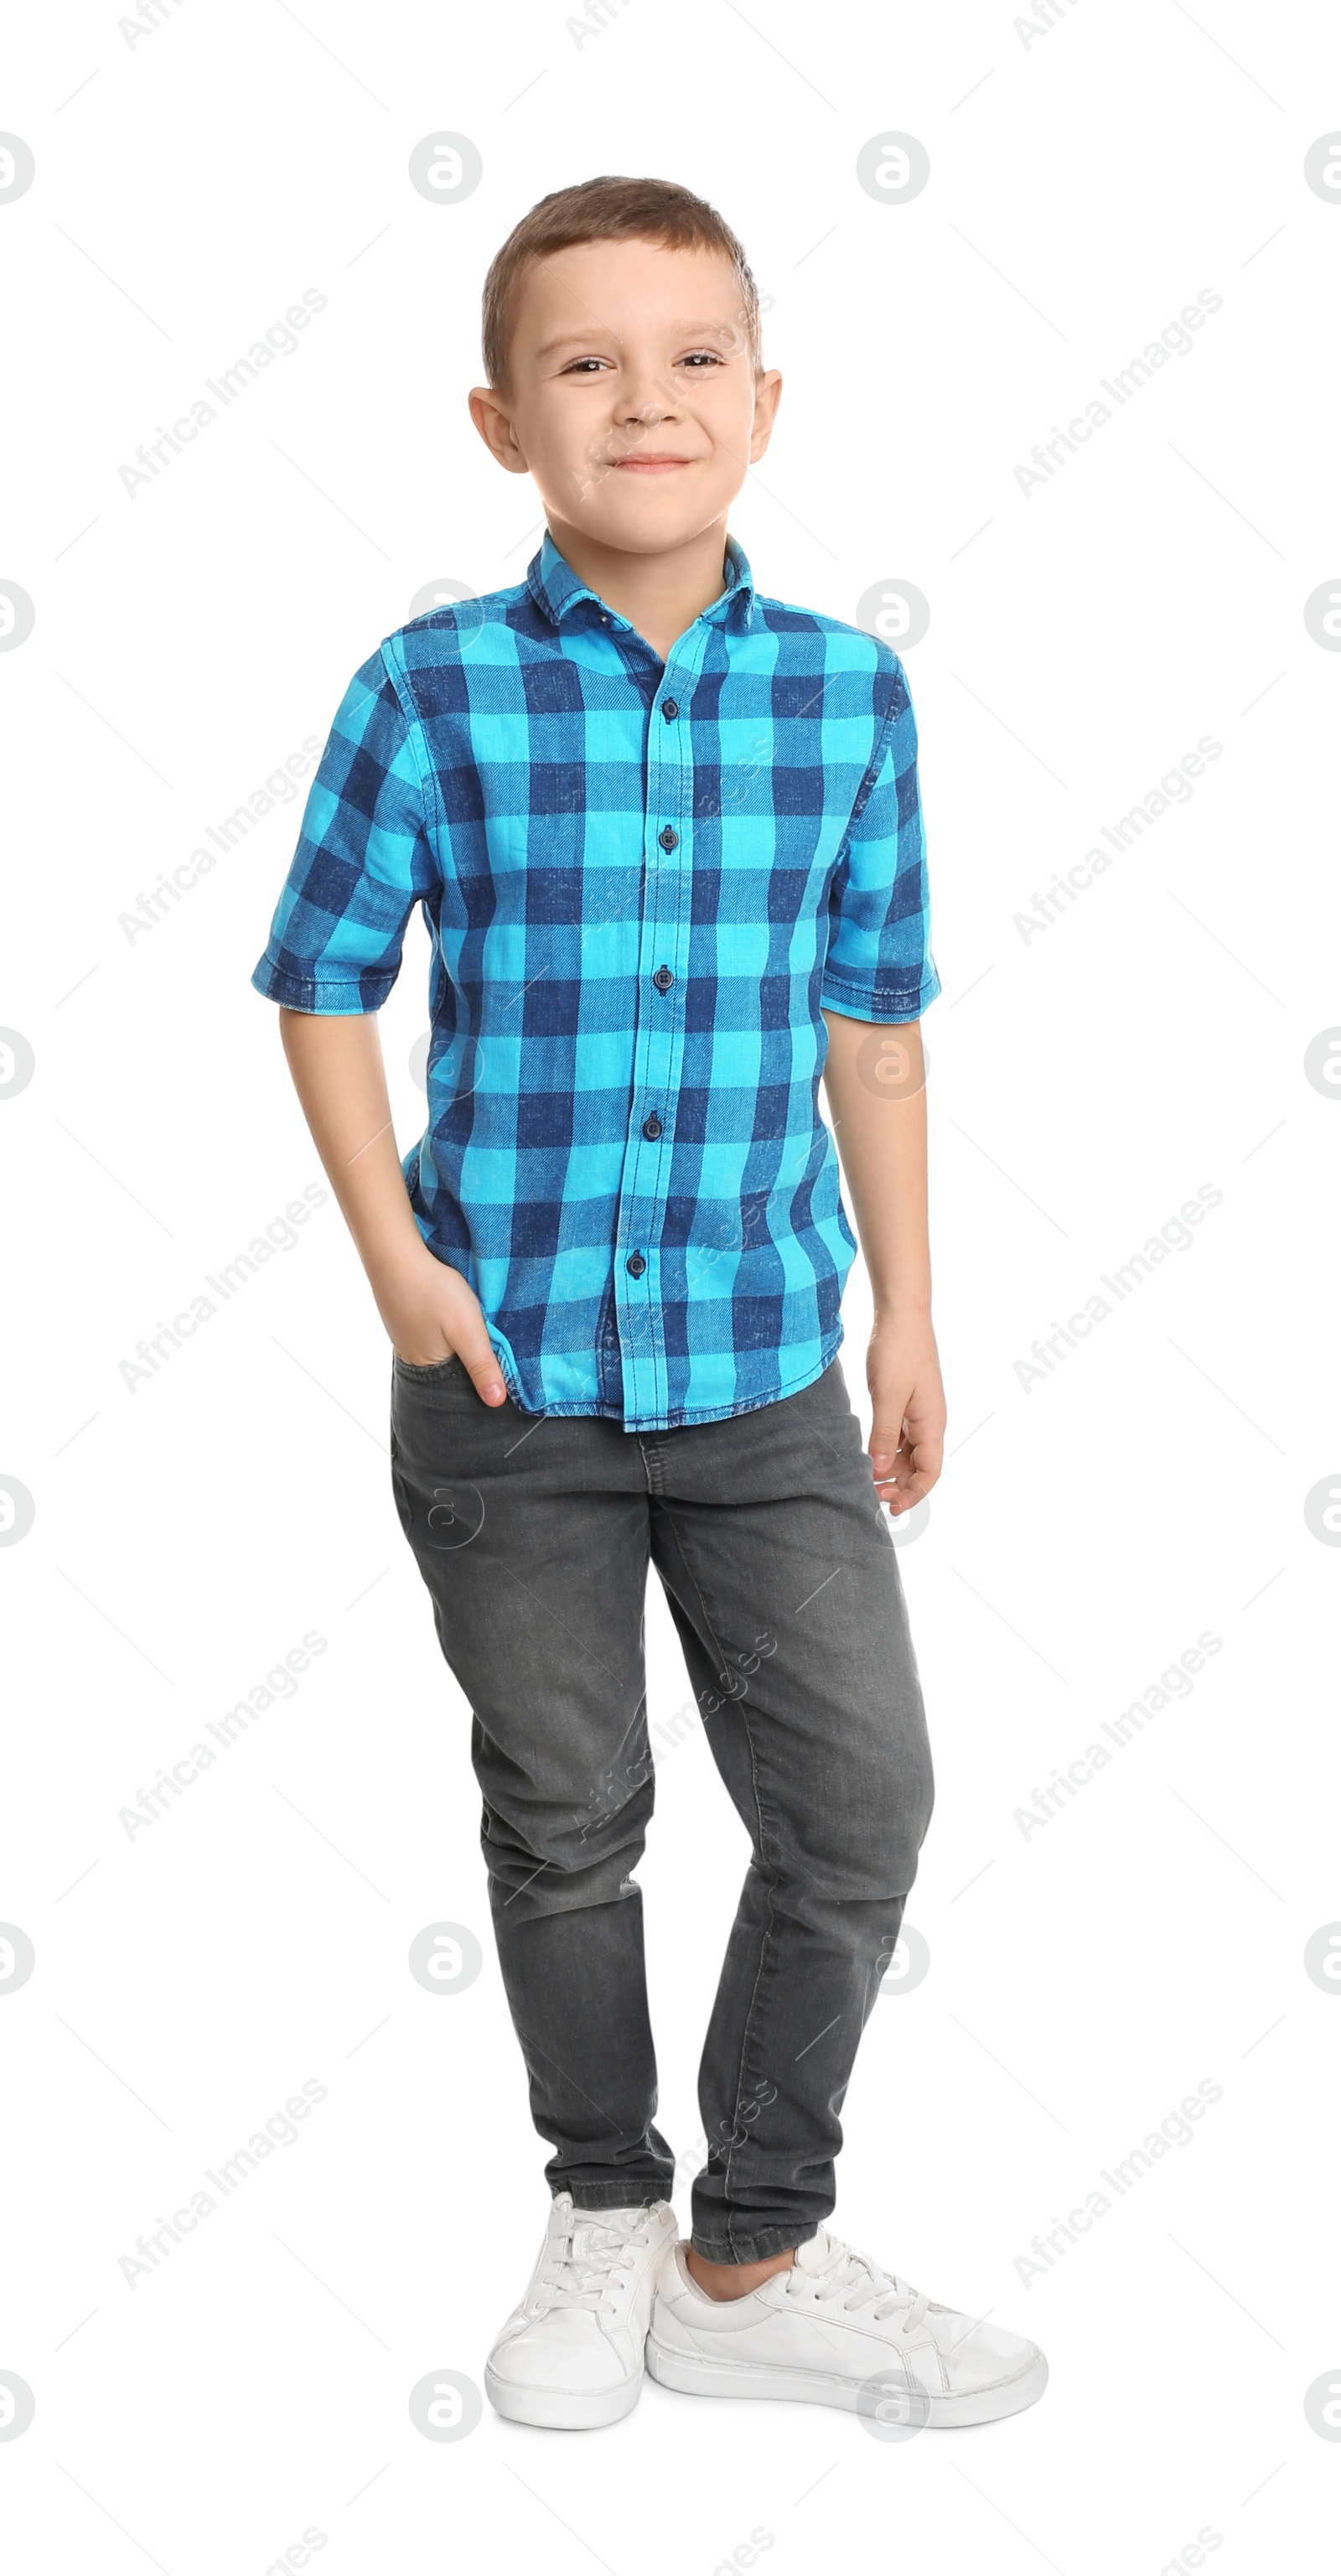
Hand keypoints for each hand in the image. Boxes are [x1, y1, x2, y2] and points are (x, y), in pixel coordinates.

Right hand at [375, 1245, 507, 1405]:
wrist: (396, 1255)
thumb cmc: (434, 1293)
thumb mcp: (468, 1331)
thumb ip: (482, 1366)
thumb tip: (497, 1403)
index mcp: (428, 1370)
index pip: (460, 1387)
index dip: (480, 1378)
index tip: (501, 1364)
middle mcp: (412, 1359)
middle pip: (449, 1369)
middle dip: (469, 1361)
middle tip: (492, 1342)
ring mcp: (405, 1337)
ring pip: (441, 1349)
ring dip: (457, 1342)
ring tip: (473, 1328)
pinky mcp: (404, 1318)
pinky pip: (430, 1332)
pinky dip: (443, 1328)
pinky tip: (451, 1315)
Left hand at [867, 1312, 944, 1513]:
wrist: (901, 1315)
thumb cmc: (898, 1351)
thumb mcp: (887, 1396)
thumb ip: (883, 1434)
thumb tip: (879, 1470)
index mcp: (932, 1423)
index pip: (930, 1472)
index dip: (914, 1494)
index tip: (891, 1508)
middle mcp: (929, 1422)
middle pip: (919, 1467)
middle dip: (898, 1485)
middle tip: (869, 1494)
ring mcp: (918, 1412)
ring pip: (908, 1453)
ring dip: (890, 1468)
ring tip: (865, 1477)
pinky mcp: (905, 1402)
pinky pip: (899, 1436)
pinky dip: (885, 1449)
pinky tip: (867, 1453)